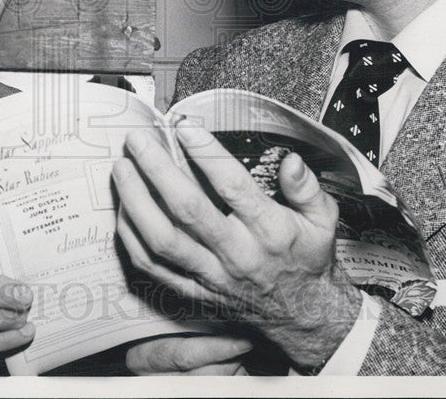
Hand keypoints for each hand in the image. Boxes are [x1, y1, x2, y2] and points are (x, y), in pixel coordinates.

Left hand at [114, 120, 361, 369]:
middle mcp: (236, 255)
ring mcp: (210, 277)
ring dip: (135, 201)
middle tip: (137, 139)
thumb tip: (290, 160)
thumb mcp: (323, 220)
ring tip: (121, 168)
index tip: (185, 127)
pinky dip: (131, 237)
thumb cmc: (309, 258)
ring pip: (161, 239)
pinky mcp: (192, 293)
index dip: (206, 154)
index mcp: (270, 231)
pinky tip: (123, 208)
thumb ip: (307, 188)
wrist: (304, 318)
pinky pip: (152, 267)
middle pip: (187, 210)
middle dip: (157, 169)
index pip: (233, 187)